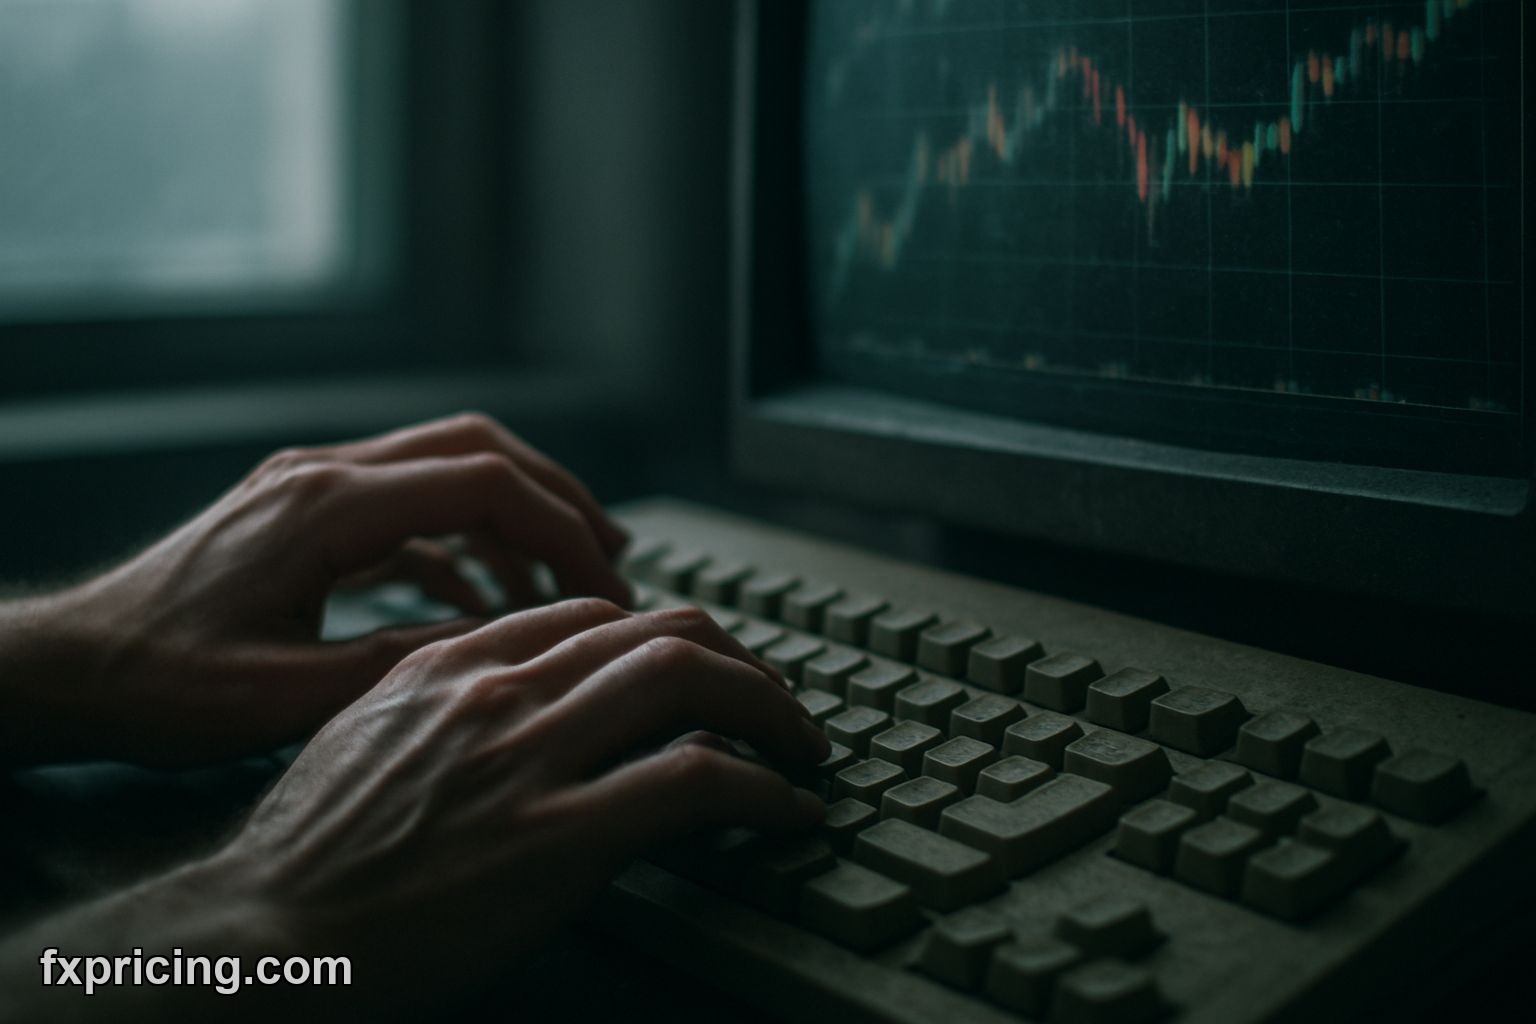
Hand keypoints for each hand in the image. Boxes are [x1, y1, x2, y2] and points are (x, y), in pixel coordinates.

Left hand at [0, 413, 630, 766]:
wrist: (75, 666)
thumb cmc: (159, 683)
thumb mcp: (289, 696)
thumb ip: (404, 662)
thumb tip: (502, 644)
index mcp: (324, 507)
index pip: (484, 484)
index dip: (563, 529)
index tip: (606, 584)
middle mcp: (323, 475)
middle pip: (477, 449)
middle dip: (558, 500)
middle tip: (611, 558)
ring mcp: (312, 485)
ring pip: (448, 468)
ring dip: (516, 517)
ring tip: (568, 579)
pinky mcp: (306, 511)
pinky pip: (410, 507)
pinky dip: (463, 544)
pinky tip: (487, 601)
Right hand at [206, 600, 827, 1001]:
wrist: (262, 938)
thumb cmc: (305, 856)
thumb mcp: (366, 737)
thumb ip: (446, 700)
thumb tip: (520, 694)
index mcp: (453, 663)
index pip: (596, 615)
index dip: (668, 637)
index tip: (703, 671)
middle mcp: (500, 690)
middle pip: (661, 629)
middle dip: (740, 659)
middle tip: (776, 700)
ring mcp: (531, 757)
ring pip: (690, 680)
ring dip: (771, 708)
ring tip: (804, 744)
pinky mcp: (559, 837)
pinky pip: (698, 781)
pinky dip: (766, 788)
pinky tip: (792, 810)